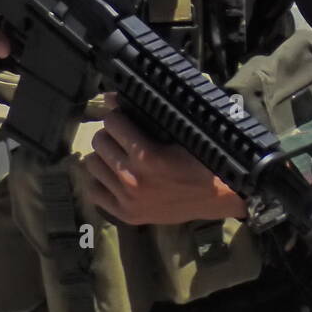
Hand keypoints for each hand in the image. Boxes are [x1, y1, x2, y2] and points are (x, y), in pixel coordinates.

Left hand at [80, 93, 247, 225]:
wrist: (219, 196)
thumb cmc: (203, 158)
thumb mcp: (179, 131)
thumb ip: (144, 114)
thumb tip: (108, 97)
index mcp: (146, 155)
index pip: (112, 122)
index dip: (119, 116)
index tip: (126, 118)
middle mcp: (131, 178)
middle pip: (99, 142)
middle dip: (110, 134)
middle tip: (124, 136)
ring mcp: (127, 199)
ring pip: (92, 165)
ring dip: (104, 156)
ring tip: (119, 155)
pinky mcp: (126, 214)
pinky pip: (94, 192)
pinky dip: (101, 181)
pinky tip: (115, 176)